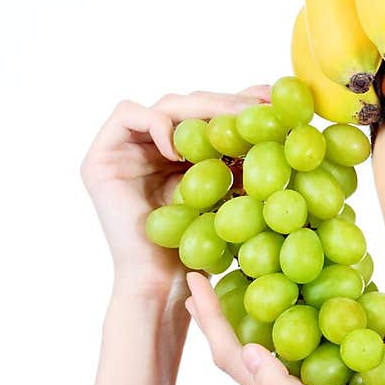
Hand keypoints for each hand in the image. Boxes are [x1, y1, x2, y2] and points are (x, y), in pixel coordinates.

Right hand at [80, 86, 271, 297]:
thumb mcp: (231, 194)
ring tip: (234, 126)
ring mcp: (123, 151)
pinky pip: (127, 114)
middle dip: (226, 102)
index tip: (272, 100)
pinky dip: (157, 124)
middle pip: (189, 105)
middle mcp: (151, 148)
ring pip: (165, 106)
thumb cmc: (201, 251)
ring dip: (202, 109)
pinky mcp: (101, 158)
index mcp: (180, 154)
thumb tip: (283, 122)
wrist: (165, 285)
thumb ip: (243, 159)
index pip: (210, 113)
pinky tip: (179, 153)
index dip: (239, 100)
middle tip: (259, 106)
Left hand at [184, 270, 384, 384]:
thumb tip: (247, 349)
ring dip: (267, 315)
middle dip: (226, 315)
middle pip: (248, 349)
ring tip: (260, 282)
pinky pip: (324, 347)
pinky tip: (327, 300)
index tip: (193, 278)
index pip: (231, 354)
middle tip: (211, 278)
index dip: (209, 317)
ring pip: (286, 345)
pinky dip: (315, 321)